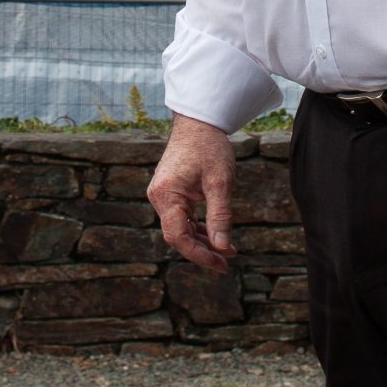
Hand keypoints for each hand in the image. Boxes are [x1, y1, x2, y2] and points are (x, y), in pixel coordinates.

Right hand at [147, 115, 238, 270]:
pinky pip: (181, 217)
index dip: (199, 255)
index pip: (178, 237)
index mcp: (166, 195)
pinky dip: (198, 227)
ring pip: (180, 228)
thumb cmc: (209, 148)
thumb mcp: (220, 183)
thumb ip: (220, 216)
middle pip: (178, 235)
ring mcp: (162, 194)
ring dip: (202, 240)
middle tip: (228, 261)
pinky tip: (216, 234)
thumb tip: (222, 247)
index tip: (221, 264)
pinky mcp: (169, 192)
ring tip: (227, 250)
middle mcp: (158, 197)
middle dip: (203, 250)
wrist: (199, 122)